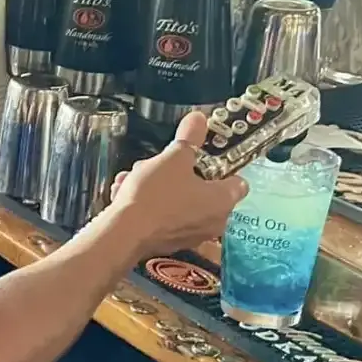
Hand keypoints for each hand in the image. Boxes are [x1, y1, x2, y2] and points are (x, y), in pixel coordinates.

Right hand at [105, 111, 247, 258]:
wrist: (124, 234)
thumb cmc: (156, 195)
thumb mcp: (173, 158)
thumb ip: (189, 137)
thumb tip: (199, 118)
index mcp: (224, 200)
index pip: (237, 180)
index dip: (221, 166)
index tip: (200, 157)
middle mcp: (214, 221)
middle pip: (203, 189)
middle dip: (179, 175)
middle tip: (160, 165)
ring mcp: (192, 235)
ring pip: (179, 202)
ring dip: (159, 188)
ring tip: (135, 180)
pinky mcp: (170, 243)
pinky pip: (164, 217)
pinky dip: (150, 206)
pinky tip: (127, 196)